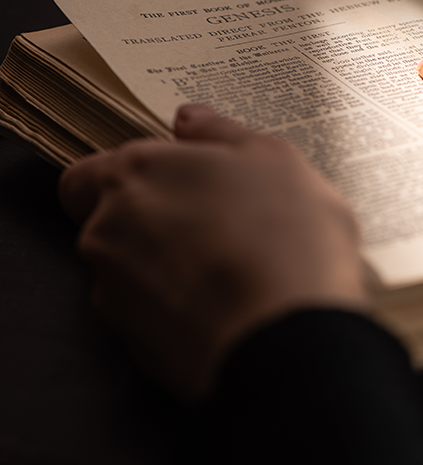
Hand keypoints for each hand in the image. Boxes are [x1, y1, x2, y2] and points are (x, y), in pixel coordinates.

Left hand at [58, 104, 366, 398]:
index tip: (180, 185)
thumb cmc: (288, 235)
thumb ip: (223, 132)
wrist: (288, 338)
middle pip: (111, 220)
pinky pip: (149, 313)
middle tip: (218, 226)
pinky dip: (177, 306)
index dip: (134, 178)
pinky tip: (227, 306)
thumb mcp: (276, 159)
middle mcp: (108, 227)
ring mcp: (114, 290)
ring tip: (233, 269)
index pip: (92, 172)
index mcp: (137, 172)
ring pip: (130, 269)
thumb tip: (187, 120)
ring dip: (167, 264)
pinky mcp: (133, 343)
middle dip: (152, 221)